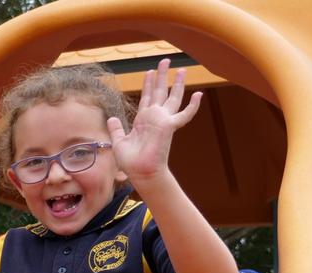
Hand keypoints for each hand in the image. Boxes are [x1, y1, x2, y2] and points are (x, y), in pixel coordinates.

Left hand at [107, 58, 201, 182]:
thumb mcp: (119, 141)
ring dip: (176, 82)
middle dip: (162, 76)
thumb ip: (116, 129)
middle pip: (160, 91)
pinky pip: (185, 114)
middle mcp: (154, 117)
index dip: (148, 84)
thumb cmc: (131, 162)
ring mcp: (163, 120)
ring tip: (180, 68)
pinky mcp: (169, 126)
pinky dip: (193, 105)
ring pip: (172, 97)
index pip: (147, 97)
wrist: (140, 172)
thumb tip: (112, 119)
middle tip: (165, 60)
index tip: (149, 71)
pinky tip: (199, 94)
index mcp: (143, 120)